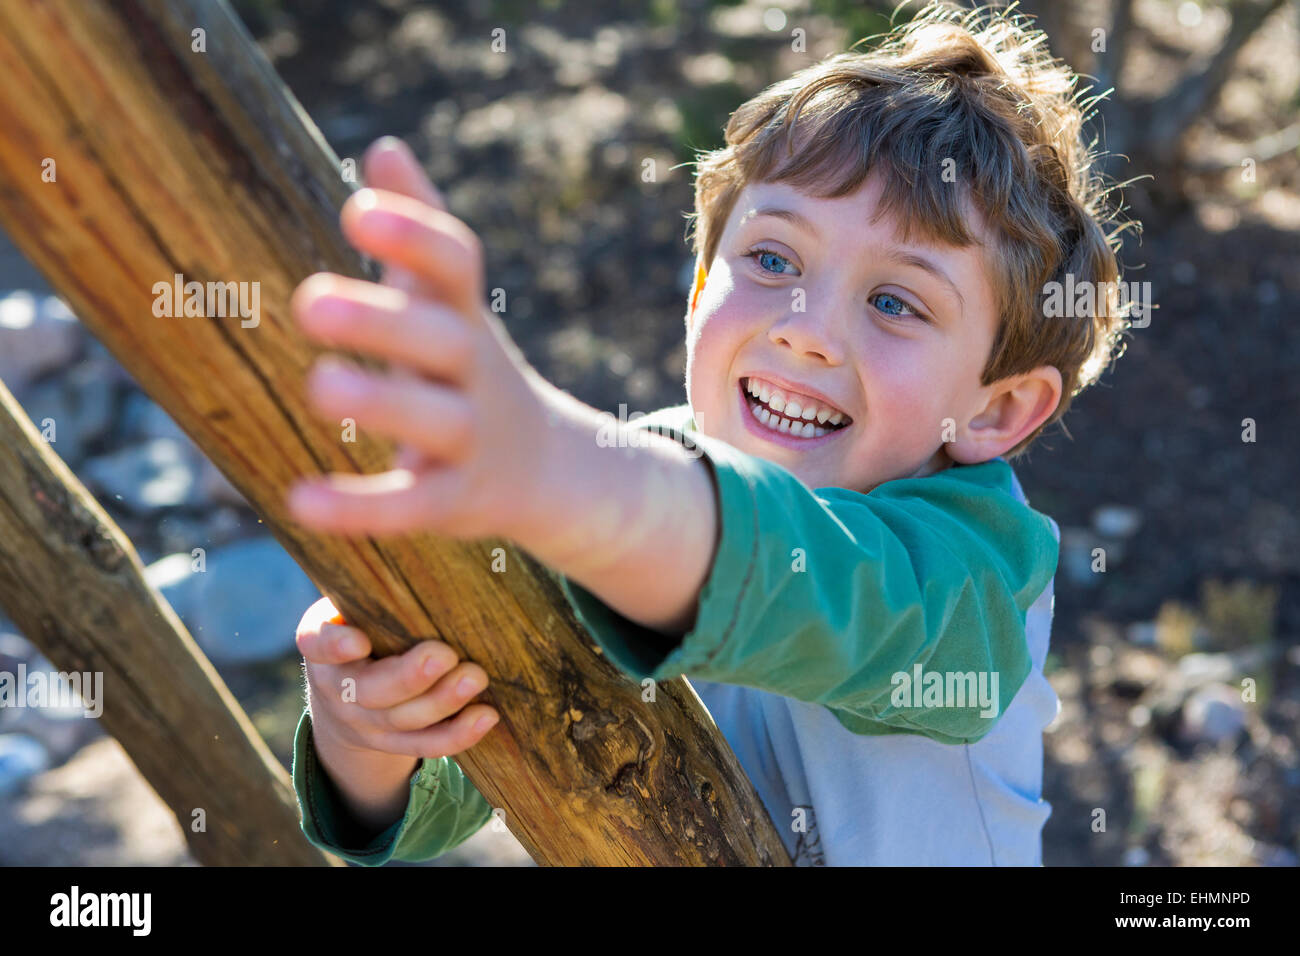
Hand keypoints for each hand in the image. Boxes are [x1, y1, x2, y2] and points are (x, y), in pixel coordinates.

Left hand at [287, 136, 559, 541]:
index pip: (456, 264)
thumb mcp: (450, 302)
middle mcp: (477, 374)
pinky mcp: (455, 502)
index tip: (357, 210)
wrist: (542, 469)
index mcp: (466, 317)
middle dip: (385, 320)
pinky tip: (300, 500)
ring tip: (317, 386)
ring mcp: (472, 440)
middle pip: (446, 341)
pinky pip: (412, 505)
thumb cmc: (468, 369)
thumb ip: (418, 230)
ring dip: (381, 403)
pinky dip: (361, 506)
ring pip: (437, 422)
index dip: (416, 236)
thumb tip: (383, 146)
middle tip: (308, 302)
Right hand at [296, 595, 498, 760]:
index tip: (359, 639)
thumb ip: (378, 587)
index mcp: (322, 645)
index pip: (318, 644)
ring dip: (442, 701)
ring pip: (402, 720)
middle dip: (409, 676)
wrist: (344, 694)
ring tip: (476, 678)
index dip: (335, 645)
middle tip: (444, 654)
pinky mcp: (393, 743)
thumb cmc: (363, 626)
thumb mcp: (355, 604)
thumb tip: (423, 539)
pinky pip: (424, 744)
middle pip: (370, 690)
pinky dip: (457, 735)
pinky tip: (486, 716)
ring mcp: (365, 722)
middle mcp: (337, 688)